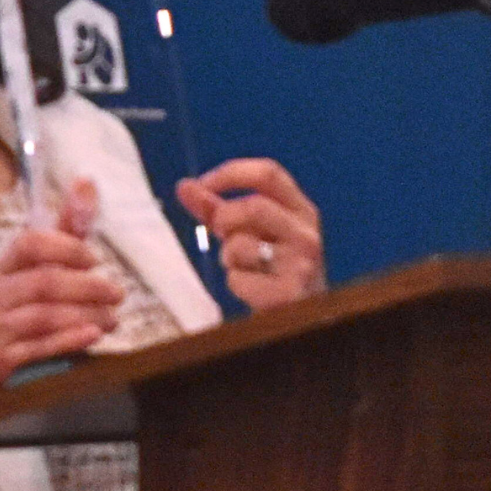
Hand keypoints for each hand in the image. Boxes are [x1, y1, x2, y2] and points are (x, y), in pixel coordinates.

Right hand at [0, 181, 122, 387]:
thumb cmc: (19, 312)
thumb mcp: (39, 270)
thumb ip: (66, 232)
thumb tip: (86, 181)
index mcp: (5, 266)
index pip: (30, 242)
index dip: (66, 247)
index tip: (95, 259)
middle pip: (44, 281)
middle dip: (88, 286)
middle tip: (117, 294)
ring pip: (43, 315)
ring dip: (85, 314)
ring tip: (112, 319)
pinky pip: (34, 348)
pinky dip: (67, 341)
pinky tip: (92, 336)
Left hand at [177, 159, 324, 308]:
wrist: (302, 317)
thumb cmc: (272, 270)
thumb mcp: (251, 233)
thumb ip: (218, 208)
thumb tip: (185, 185)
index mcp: (301, 211)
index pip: (268, 173)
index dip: (231, 173)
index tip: (203, 184)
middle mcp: (306, 234)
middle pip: (252, 206)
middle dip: (224, 219)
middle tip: (222, 234)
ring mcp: (301, 265)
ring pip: (241, 245)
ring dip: (229, 258)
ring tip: (244, 268)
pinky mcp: (289, 294)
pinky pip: (240, 279)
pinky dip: (236, 285)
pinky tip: (253, 290)